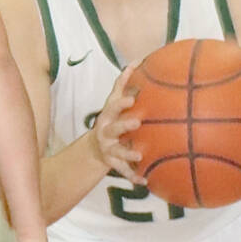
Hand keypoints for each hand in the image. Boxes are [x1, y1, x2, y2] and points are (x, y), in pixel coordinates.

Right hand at [90, 63, 144, 184]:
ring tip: (140, 155)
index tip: (133, 98)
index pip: (113, 107)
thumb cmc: (111, 118)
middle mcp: (105, 132)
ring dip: (128, 153)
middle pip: (113, 128)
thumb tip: (138, 59)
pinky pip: (123, 171)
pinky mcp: (112, 163)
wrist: (95, 147)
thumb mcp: (113, 102)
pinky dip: (133, 176)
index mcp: (107, 116)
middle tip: (137, 123)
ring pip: (117, 151)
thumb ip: (123, 83)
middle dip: (124, 125)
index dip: (121, 102)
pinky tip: (145, 182)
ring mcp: (108, 148)